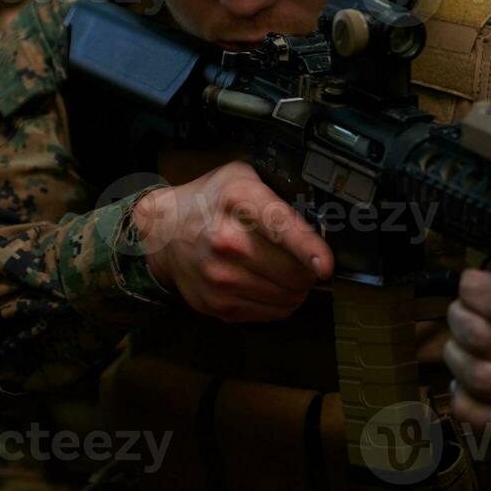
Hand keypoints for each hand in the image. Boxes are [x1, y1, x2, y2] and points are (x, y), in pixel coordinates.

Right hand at [134, 160, 332, 322]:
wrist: (165, 231)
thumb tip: (323, 218)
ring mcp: (219, 277)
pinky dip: (278, 303)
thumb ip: (280, 192)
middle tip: (307, 262)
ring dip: (296, 289)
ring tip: (287, 273)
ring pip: (285, 298)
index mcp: (237, 200)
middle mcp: (226, 241)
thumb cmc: (211, 201)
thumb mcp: (242, 176)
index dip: (308, 249)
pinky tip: (269, 285)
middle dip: (309, 271)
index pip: (280, 227)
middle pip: (292, 272)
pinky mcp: (216, 303)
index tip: (325, 265)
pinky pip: (269, 314)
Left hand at [442, 269, 490, 434]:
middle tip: (462, 319)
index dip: (472, 290)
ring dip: (457, 357)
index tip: (470, 289)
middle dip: (459, 321)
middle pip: (480, 337)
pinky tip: (466, 386)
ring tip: (462, 351)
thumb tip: (470, 283)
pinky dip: (460, 398)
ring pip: (476, 375)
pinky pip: (478, 414)